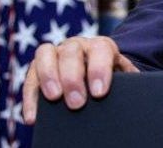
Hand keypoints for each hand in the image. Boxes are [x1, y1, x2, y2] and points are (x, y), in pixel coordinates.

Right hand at [22, 35, 138, 123]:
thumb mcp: (122, 78)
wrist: (97, 74)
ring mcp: (55, 53)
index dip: (99, 69)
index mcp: (101, 46)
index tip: (99, 92)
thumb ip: (127, 83)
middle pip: (71, 52)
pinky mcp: (37, 67)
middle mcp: (77, 45)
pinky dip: (30, 97)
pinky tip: (33, 117)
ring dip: (48, 77)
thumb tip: (133, 96)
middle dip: (73, 78)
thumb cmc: (111, 79)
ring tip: (54, 98)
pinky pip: (29, 78)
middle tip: (77, 103)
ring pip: (45, 54)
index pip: (101, 50)